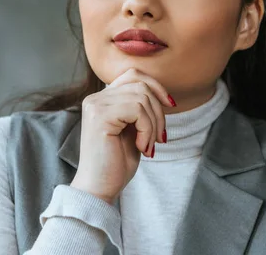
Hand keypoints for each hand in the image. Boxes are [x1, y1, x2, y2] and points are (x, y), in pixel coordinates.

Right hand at [70, 68, 174, 203]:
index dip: (156, 86)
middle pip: (141, 84)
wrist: (99, 189)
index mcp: (101, 99)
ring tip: (149, 145)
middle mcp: (95, 98)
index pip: (133, 75)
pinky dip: (147, 129)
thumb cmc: (116, 164)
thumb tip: (162, 94)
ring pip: (142, 97)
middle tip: (160, 138)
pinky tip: (143, 147)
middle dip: (159, 110)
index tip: (170, 106)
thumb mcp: (132, 130)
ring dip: (154, 123)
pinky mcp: (100, 116)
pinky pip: (137, 110)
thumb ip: (139, 109)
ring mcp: (95, 105)